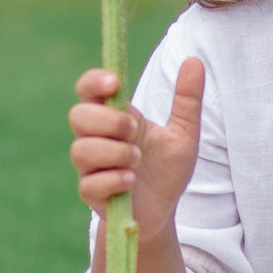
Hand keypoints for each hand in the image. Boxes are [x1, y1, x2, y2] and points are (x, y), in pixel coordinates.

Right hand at [67, 58, 205, 237]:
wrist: (163, 211)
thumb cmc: (167, 169)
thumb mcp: (184, 133)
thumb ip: (187, 100)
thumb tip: (194, 60)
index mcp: (114, 117)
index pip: (88, 89)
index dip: (93, 81)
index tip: (114, 83)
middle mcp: (96, 139)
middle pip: (77, 116)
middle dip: (107, 120)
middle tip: (134, 129)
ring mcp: (91, 167)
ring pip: (80, 150)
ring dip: (112, 152)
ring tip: (137, 160)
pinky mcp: (92, 194)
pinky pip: (88, 184)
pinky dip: (112, 180)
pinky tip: (131, 181)